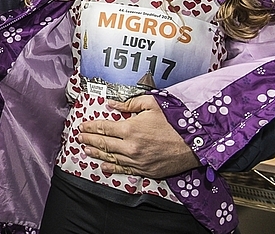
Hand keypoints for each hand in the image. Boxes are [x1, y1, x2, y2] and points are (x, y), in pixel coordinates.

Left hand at [77, 95, 200, 178]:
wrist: (195, 144)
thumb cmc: (174, 122)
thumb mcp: (152, 105)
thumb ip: (129, 103)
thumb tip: (111, 103)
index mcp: (130, 129)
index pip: (103, 127)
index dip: (90, 126)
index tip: (82, 125)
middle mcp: (130, 147)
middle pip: (103, 143)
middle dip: (89, 139)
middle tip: (79, 137)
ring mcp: (137, 160)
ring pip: (110, 157)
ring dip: (96, 153)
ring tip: (85, 149)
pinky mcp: (145, 170)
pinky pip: (124, 170)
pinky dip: (111, 168)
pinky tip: (103, 166)